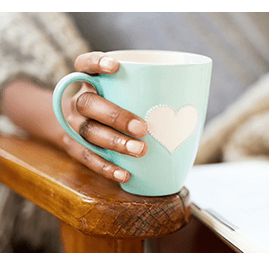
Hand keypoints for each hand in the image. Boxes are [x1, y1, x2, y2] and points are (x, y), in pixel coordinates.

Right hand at [59, 52, 147, 182]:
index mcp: (91, 81)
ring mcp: (74, 125)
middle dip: (116, 116)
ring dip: (115, 142)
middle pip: (88, 103)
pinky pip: (87, 158)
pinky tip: (124, 173)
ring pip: (88, 132)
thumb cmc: (120, 107)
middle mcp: (79, 101)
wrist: (86, 128)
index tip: (116, 66)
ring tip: (139, 150)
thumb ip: (149, 95)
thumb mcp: (128, 95)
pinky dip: (106, 167)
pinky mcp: (74, 147)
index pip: (84, 64)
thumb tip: (194, 104)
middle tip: (142, 128)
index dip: (96, 63)